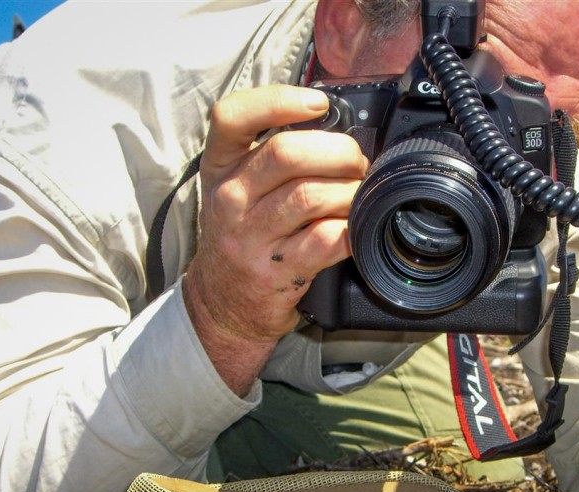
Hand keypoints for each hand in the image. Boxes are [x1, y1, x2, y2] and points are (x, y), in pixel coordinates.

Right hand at [183, 85, 369, 393]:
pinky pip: (325, 240)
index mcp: (220, 166)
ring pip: (311, 196)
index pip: (232, 116)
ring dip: (350, 192)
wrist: (222, 303)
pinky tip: (355, 228)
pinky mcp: (275, 271)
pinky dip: (351, 229)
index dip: (278, 101)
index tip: (318, 103)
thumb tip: (339, 130)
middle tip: (356, 163)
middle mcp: (229, 198)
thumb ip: (271, 155)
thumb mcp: (238, 187)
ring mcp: (249, 237)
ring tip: (358, 196)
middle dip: (338, 152)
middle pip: (286, 153)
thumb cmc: (242, 235)